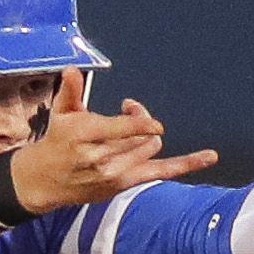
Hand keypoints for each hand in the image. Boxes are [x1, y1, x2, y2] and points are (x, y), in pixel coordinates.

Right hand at [8, 70, 218, 213]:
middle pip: (139, 136)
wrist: (44, 181)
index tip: (148, 119)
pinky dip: (187, 163)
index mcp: (85, 136)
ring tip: (133, 129)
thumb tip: (73, 69)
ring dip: (148, 136)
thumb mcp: (60, 114)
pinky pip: (162, 172)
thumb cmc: (56, 142)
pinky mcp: (124, 183)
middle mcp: (101, 158)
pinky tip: (210, 156)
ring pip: (150, 149)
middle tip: (131, 109)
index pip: (121, 130)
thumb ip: (70, 91)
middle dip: (141, 120)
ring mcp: (114, 174)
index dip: (139, 122)